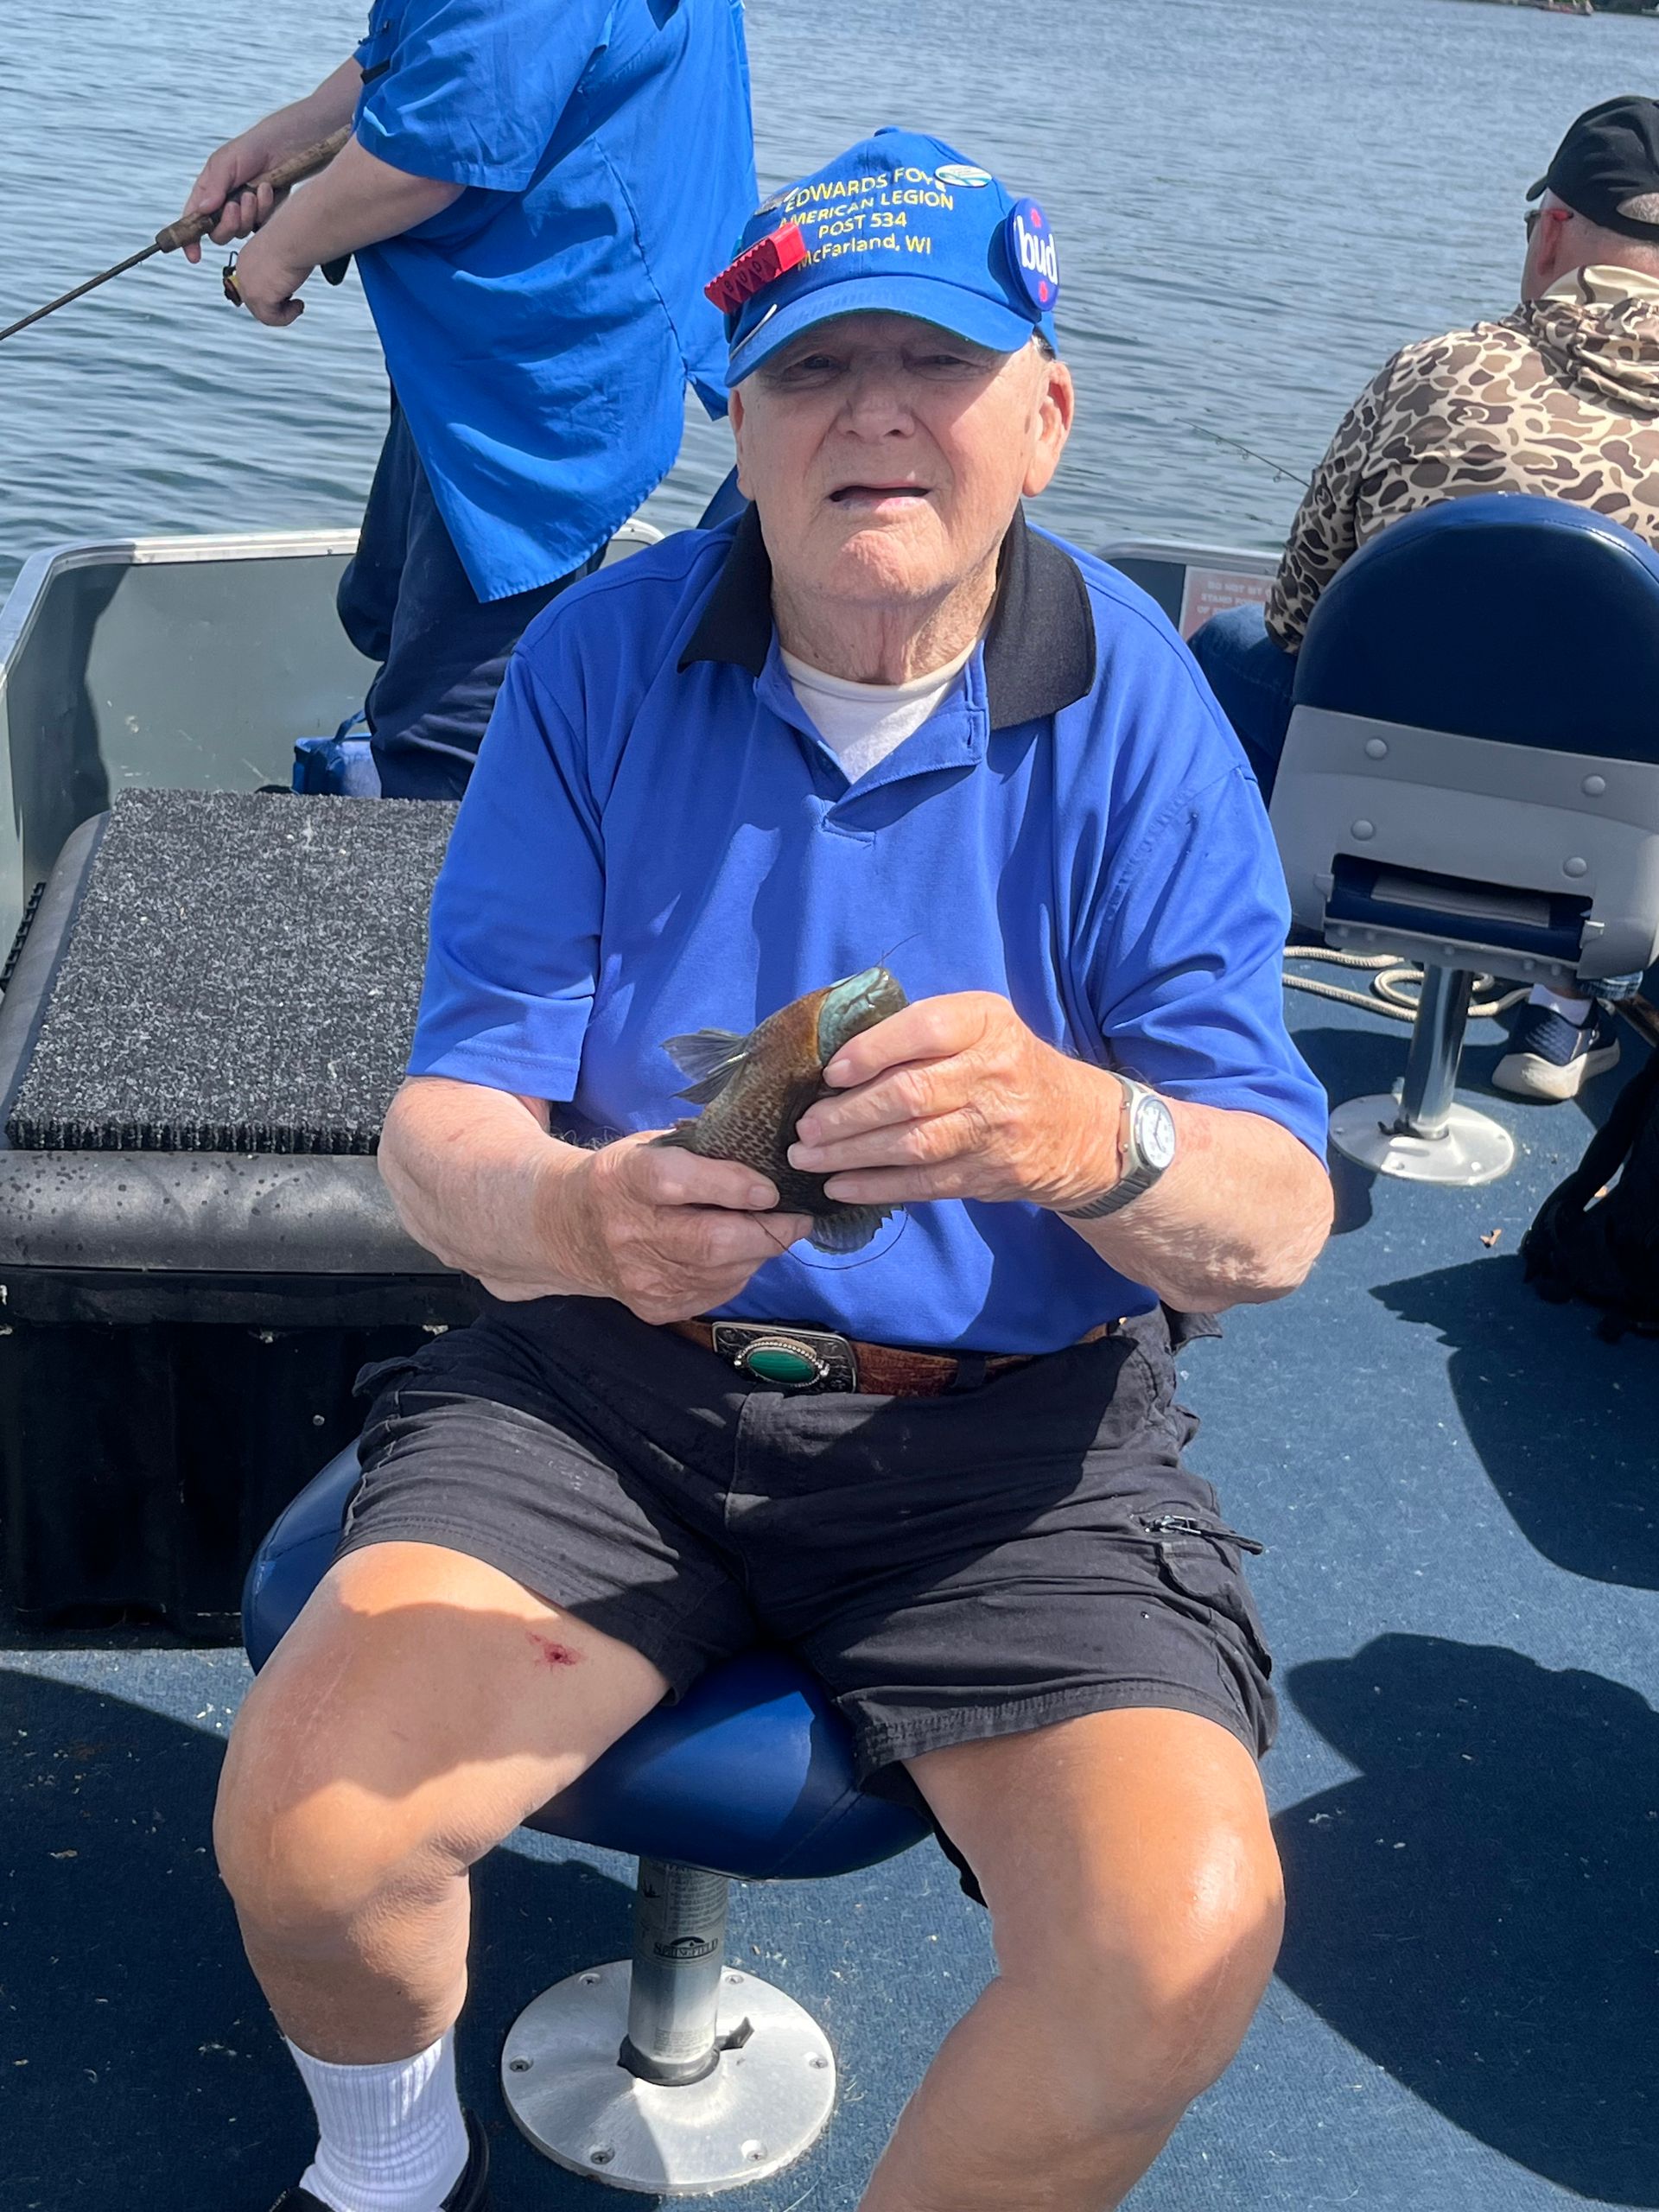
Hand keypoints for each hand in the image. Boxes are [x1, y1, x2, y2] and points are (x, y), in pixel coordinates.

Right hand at [178, 126, 294, 264]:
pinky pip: (261, 226)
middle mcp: (224, 207)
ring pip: (241, 232)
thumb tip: (202, 210)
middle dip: (227, 224)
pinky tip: (267, 190)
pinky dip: (264, 209)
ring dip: (248, 213)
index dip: (191, 240)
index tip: (194, 256)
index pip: (193, 221)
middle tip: (235, 206)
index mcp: (208, 193)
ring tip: (254, 191)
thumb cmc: (251, 149)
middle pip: (219, 235)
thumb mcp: (226, 162)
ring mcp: (245, 214)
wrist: (283, 147)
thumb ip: (214, 186)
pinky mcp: (264, 217)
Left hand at [225, 227, 312, 326]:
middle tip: (295, 300)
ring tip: (298, 303)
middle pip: (256, 303)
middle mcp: (242, 272)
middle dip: (277, 305)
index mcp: (246, 259)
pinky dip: (287, 316)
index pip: (254, 286)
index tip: (290, 292)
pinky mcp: (258, 297)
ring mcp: (248, 286)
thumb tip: (291, 275)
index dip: (272, 294)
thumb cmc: (296, 236)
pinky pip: (271, 319)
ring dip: (283, 312)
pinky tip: (299, 304)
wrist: (295, 234)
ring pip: (263, 313)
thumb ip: (281, 265)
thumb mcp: (284, 250)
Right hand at [534, 1132, 812, 1324]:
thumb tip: (768, 1150)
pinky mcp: (655, 1307)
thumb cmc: (622, 1179)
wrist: (568, 1231)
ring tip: (772, 1230)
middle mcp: (628, 1232)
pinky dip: (740, 1271)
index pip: (677, 1183)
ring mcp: (640, 1278)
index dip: (730, 1186)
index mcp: (622, 1179)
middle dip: (768, 1231)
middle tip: (799, 1217)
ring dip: (759, 1252)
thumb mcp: (647, 1147)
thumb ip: (700, 1149)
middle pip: (711, 1243)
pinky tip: (739, 1253)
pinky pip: (719, 1292)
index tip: (770, 1188)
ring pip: (724, 1272)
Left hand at [787, 991, 1121, 1211]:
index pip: (925, 1030)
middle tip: (804, 1127)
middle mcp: (994, 1073)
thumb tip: (836, 1051)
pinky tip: (840, 1186)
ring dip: (851, 1154)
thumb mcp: (979, 1025)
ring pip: (912, 1144)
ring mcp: (994, 1128)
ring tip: (807, 1158)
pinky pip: (923, 1184)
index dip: (872, 1051)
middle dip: (847, 1114)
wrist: (1076, 1125)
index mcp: (986, 1022)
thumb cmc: (1005, 1064)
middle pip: (910, 1094)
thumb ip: (920, 1030)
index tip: (831, 1072)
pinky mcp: (988, 1174)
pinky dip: (876, 1186)